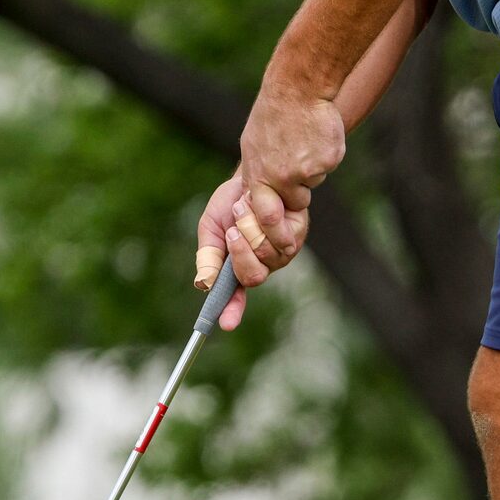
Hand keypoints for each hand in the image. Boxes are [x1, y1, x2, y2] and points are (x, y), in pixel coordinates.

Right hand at [193, 173, 307, 330]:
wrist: (251, 176)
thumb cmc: (229, 204)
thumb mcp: (210, 229)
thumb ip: (208, 256)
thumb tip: (203, 284)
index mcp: (238, 267)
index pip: (235, 296)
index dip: (231, 310)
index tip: (225, 324)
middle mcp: (262, 265)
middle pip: (253, 276)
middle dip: (239, 251)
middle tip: (232, 230)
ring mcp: (281, 252)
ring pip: (267, 255)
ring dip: (250, 227)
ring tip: (244, 208)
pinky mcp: (296, 235)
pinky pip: (282, 236)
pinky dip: (265, 217)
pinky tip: (262, 204)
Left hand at [238, 81, 344, 219]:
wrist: (297, 90)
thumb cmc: (273, 116)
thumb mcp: (254, 146)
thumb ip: (258, 174)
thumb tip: (254, 198)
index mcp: (258, 175)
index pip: (264, 217)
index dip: (273, 231)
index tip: (280, 240)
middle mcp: (279, 177)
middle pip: (292, 208)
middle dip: (294, 211)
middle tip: (296, 197)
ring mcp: (304, 170)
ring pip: (312, 184)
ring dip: (310, 172)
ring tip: (301, 145)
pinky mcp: (326, 160)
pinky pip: (327, 168)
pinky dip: (324, 156)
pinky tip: (315, 137)